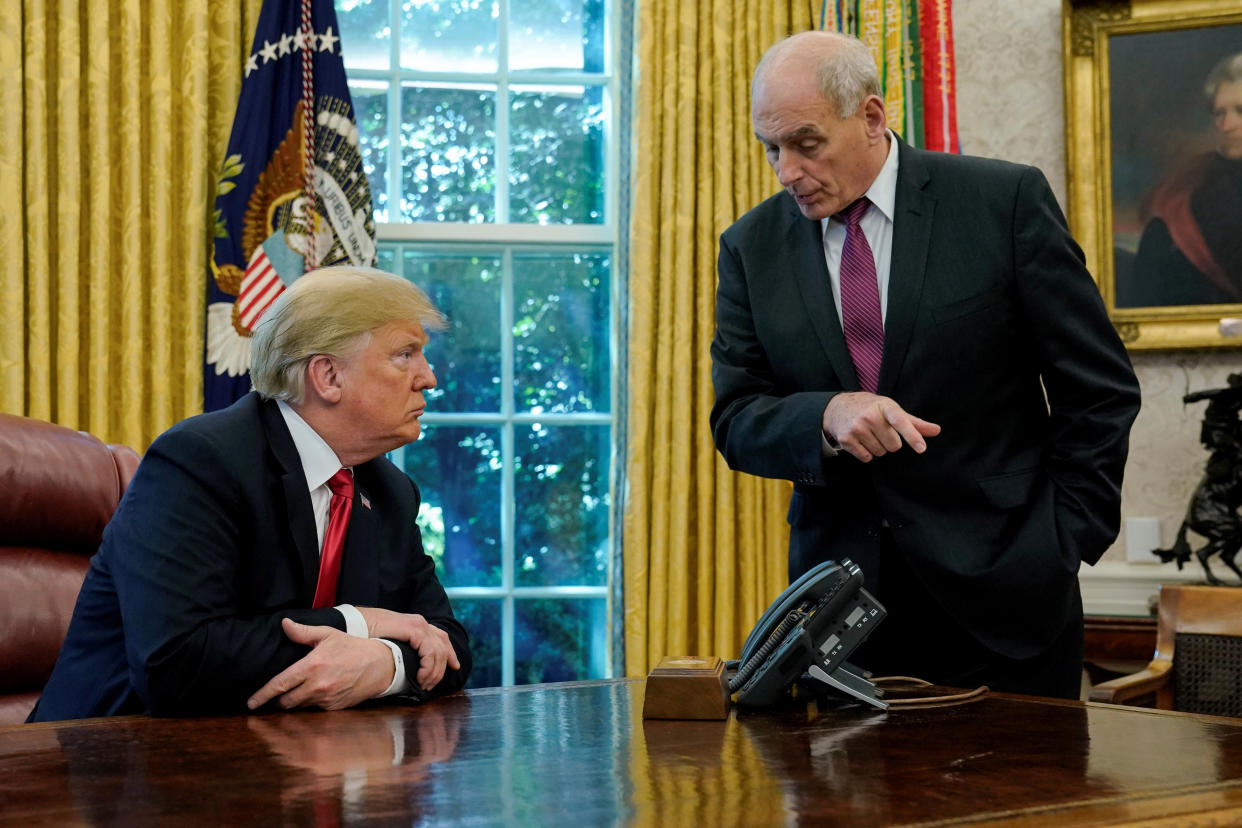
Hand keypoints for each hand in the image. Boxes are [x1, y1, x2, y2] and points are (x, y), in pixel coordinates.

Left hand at [246, 618, 394, 710]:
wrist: (380, 664)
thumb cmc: (352, 647)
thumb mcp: (328, 635)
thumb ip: (303, 632)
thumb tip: (284, 624)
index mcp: (312, 666)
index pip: (280, 684)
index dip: (262, 695)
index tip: (251, 702)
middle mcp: (317, 685)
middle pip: (286, 701)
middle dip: (279, 700)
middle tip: (277, 695)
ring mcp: (326, 699)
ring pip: (299, 707)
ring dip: (295, 702)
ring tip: (296, 694)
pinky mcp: (334, 708)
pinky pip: (315, 710)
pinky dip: (311, 704)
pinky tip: (317, 694)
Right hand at [356, 607, 461, 691]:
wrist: (353, 623)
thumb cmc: (366, 635)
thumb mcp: (389, 643)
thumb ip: (402, 650)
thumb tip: (408, 666)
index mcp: (416, 625)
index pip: (441, 638)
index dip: (450, 654)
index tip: (455, 667)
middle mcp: (420, 623)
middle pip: (443, 646)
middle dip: (442, 668)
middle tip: (431, 685)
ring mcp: (418, 624)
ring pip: (439, 651)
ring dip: (434, 671)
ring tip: (424, 685)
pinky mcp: (413, 628)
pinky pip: (430, 651)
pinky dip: (428, 666)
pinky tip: (420, 677)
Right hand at [822, 392, 940, 462]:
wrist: (837, 407)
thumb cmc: (871, 409)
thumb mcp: (891, 410)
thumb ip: (914, 423)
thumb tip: (937, 431)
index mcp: (884, 406)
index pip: (901, 421)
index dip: (912, 435)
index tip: (921, 448)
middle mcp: (870, 416)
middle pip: (894, 445)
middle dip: (890, 442)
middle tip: (880, 431)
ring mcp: (856, 427)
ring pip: (880, 453)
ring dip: (878, 448)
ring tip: (869, 434)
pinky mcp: (846, 439)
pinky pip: (867, 457)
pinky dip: (867, 453)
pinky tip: (861, 441)